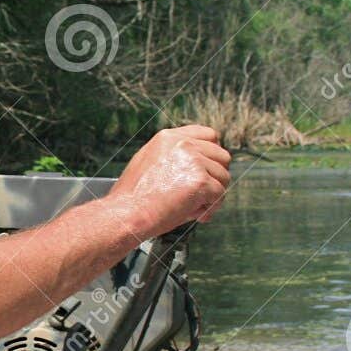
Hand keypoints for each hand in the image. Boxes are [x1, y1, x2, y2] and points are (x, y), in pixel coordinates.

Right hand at [108, 125, 231, 236]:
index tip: (208, 170)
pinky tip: (197, 215)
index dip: (212, 154)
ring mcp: (193, 161)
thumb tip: (196, 165)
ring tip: (196, 208)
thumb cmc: (133, 197)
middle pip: (222, 155)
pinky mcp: (200, 181)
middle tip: (204, 194)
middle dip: (216, 176)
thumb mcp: (147, 163)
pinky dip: (211, 208)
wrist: (126, 214)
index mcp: (169, 137)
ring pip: (224, 176)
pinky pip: (220, 195)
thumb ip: (171, 157)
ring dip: (214, 194)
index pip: (208, 134)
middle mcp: (183, 144)